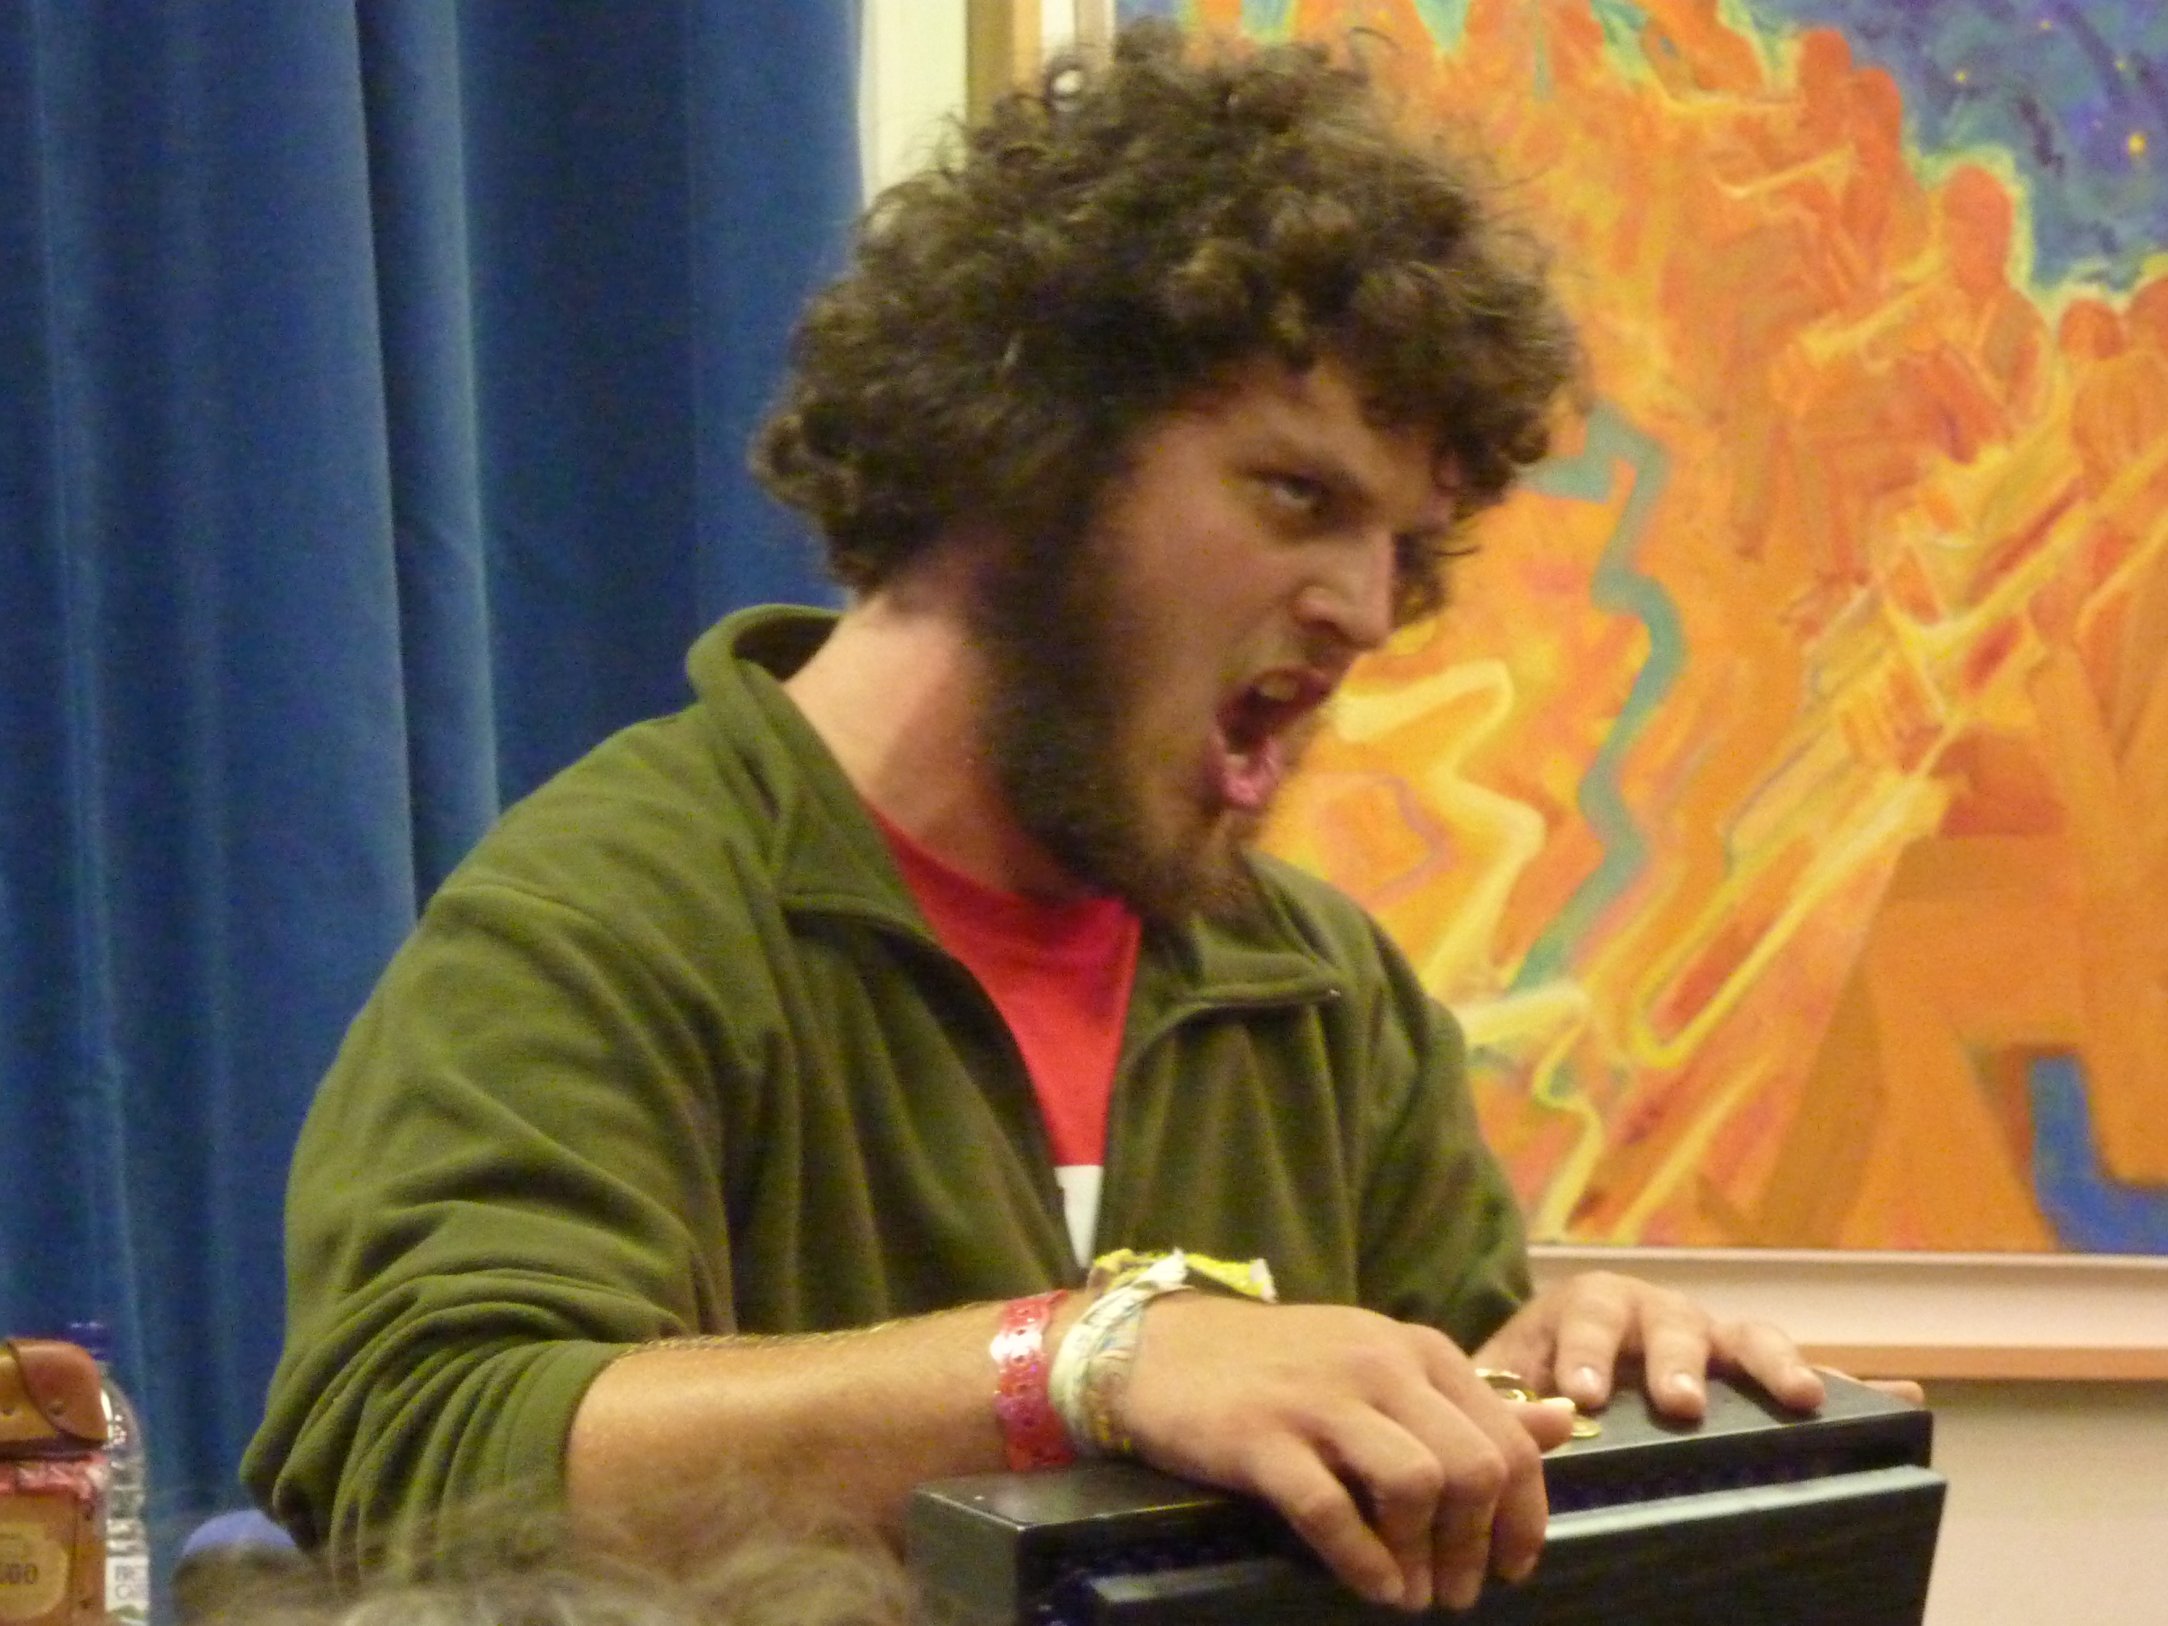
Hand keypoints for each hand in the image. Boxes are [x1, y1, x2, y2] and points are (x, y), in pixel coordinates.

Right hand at [1116, 1295, 1576, 1612]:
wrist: (1161, 1347)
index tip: (1513, 1566)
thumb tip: (1564, 1422)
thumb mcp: (1382, 1365)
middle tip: (1461, 1592)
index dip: (1524, 1516)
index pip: (1508, 1438)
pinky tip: (1375, 1589)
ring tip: (1416, 1594)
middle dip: (1479, 1545)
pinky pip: (1330, 1510)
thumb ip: (1472, 1399)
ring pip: (1416, 1484)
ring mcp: (1320, 1399)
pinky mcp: (1262, 1437)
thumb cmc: (1280, 1365)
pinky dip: (1363, 1561)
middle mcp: (1379, 1364)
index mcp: (1418, 1349)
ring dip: (1427, 1557)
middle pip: (1473, 1466)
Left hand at [1472, 1270, 1825, 1420]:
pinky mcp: (1752, 1373)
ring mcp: (1714, 1341)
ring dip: (1774, 1365)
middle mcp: (1660, 1313)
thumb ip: (1508, 1400)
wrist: (1560, 1370)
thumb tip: (1516, 1429)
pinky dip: (1850, 1385)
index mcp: (1594, 1305)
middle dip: (1678, 1364)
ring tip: (1801, 1399)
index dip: (1587, 1352)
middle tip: (1679, 1405)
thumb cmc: (1535, 1376)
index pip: (1589, 1317)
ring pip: (1748, 1339)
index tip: (1583, 1394)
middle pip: (1675, 1327)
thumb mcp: (1510, 1380)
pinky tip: (1900, 1397)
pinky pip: (1804, 1375)